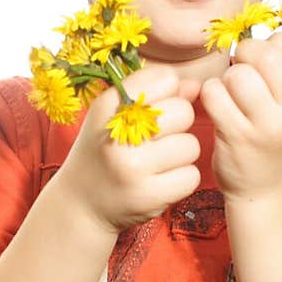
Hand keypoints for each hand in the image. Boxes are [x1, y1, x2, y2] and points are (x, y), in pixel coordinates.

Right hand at [56, 66, 201, 234]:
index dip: (168, 95)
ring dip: (180, 156)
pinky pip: (191, 176)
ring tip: (156, 164)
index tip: (151, 111)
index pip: (165, 79)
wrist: (82, 203)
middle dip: (177, 126)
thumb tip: (199, 85)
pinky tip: (159, 182)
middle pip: (184, 112)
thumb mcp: (117, 115)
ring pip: (191, 146)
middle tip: (154, 142)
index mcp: (109, 105)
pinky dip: (181, 180)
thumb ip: (157, 95)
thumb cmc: (105, 151)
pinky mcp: (149, 195)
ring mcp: (134, 167)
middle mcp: (119, 134)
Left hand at [199, 29, 281, 200]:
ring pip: (238, 75)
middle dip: (248, 53)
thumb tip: (251, 28)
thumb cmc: (273, 130)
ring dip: (227, 79)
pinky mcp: (237, 138)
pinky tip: (219, 108)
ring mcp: (267, 127)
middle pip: (268, 55)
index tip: (272, 59)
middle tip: (244, 70)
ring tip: (233, 95)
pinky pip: (214, 94)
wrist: (264, 187)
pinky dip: (210, 95)